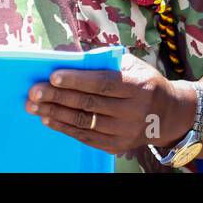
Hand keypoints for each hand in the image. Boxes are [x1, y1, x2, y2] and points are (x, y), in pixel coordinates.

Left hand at [26, 54, 194, 154]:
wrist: (168, 114)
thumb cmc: (143, 82)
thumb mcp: (132, 65)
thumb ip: (104, 61)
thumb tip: (69, 57)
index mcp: (138, 86)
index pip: (103, 83)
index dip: (77, 80)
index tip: (53, 75)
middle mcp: (133, 111)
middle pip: (89, 104)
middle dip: (58, 97)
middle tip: (34, 91)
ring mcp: (125, 131)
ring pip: (84, 122)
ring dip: (55, 113)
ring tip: (34, 105)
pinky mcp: (117, 145)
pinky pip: (86, 137)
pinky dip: (64, 127)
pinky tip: (48, 118)